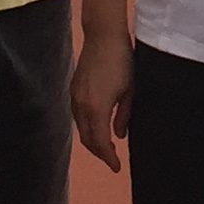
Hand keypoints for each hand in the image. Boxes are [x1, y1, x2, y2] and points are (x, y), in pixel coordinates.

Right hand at [69, 32, 132, 171]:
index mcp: (97, 108)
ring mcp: (75, 97)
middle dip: (99, 152)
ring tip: (107, 145)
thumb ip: (125, 116)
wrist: (103, 36)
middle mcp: (81, 105)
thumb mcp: (130, 91)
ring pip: (81, 128)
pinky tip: (98, 125)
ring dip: (92, 139)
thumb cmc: (122, 61)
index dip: (108, 157)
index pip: (99, 142)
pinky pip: (78, 116)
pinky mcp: (73, 89)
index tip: (117, 167)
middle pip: (87, 138)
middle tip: (112, 159)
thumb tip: (120, 135)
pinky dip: (88, 126)